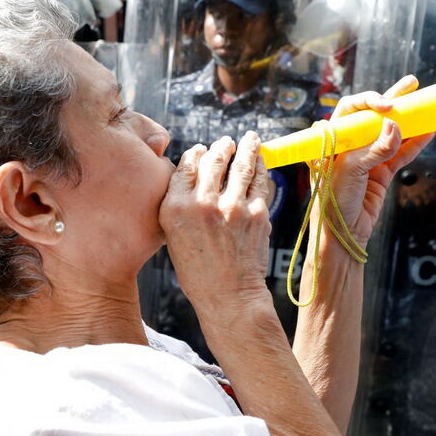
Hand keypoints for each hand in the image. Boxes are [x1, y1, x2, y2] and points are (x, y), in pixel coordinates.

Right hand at [160, 132, 271, 313]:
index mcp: (175, 208)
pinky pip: (260, 182)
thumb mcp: (174, 237)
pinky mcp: (257, 213)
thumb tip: (195, 177)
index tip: (201, 149)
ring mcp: (232, 207)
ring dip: (246, 148)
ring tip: (249, 139)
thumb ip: (180, 206)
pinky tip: (262, 161)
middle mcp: (202, 203)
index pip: (186, 167)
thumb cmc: (199, 271)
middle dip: (221, 147)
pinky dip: (261, 167)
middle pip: (213, 160)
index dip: (195, 154)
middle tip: (227, 142)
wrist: (229, 296)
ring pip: (241, 165)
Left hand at [325, 75, 433, 246]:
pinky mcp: (381, 174)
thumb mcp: (349, 172)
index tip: (388, 106)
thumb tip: (395, 126)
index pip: (349, 110)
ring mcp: (366, 159)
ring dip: (407, 120)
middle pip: (371, 116)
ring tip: (425, 104)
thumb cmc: (333, 202)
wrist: (341, 236)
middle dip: (391, 99)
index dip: (368, 102)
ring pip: (389, 133)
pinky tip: (429, 132)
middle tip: (411, 84)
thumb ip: (373, 149)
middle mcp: (348, 146)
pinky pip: (400, 153)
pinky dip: (414, 143)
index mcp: (331, 140)